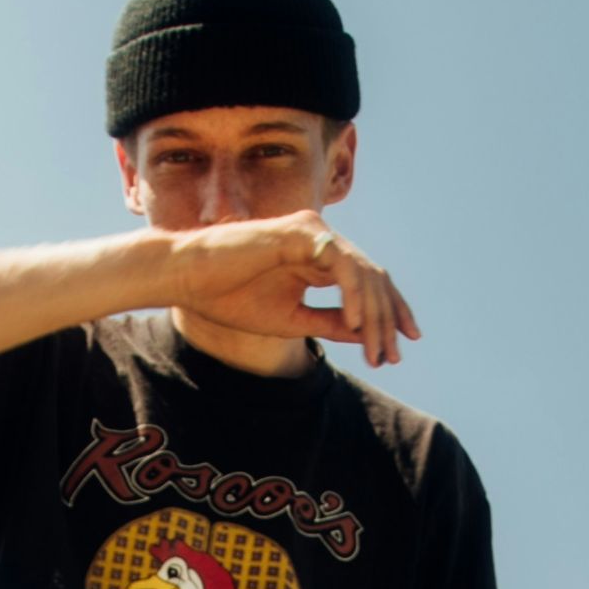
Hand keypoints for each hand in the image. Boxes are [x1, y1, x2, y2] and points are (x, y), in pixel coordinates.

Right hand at [170, 210, 421, 367]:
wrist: (187, 278)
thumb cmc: (229, 297)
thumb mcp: (290, 320)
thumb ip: (330, 323)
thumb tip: (368, 336)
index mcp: (318, 257)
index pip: (367, 282)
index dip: (389, 313)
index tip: (400, 347)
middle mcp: (321, 240)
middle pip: (373, 278)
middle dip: (388, 319)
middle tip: (394, 356)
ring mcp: (313, 232)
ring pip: (362, 272)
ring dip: (374, 314)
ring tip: (377, 349)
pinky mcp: (301, 232)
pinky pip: (341, 264)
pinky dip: (353, 294)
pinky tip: (357, 324)